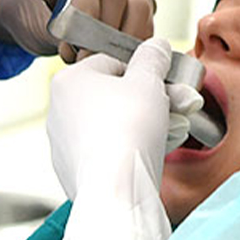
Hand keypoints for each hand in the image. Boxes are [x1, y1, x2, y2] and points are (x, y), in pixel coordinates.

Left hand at [0, 0, 155, 59]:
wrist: (38, 0)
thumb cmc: (31, 4)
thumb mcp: (30, 11)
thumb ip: (57, 27)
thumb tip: (84, 50)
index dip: (83, 10)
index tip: (75, 46)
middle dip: (102, 33)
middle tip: (86, 62)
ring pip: (139, 3)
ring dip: (122, 40)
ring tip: (103, 62)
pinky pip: (148, 14)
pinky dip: (136, 39)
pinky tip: (118, 56)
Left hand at [45, 38, 197, 239]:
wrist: (115, 193)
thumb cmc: (128, 131)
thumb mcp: (148, 81)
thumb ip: (152, 58)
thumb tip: (155, 47)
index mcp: (68, 81)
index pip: (114, 63)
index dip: (147, 72)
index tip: (170, 84)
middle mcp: (59, 111)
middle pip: (115, 95)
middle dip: (152, 100)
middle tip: (180, 106)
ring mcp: (64, 144)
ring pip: (113, 124)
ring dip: (145, 123)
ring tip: (173, 129)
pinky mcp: (74, 172)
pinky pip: (108, 151)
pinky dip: (130, 149)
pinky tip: (153, 153)